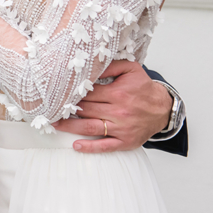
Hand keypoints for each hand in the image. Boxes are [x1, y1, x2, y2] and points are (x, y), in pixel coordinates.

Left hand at [52, 60, 171, 151]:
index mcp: (118, 93)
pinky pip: (106, 146)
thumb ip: (110, 65)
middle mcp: (119, 112)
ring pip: (91, 127)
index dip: (71, 94)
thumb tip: (91, 64)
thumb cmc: (143, 88)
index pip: (88, 94)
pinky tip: (76, 146)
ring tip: (55, 125)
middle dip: (67, 110)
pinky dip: (90, 147)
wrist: (163, 108)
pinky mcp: (126, 141)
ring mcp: (122, 128)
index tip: (57, 94)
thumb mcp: (130, 69)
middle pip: (86, 110)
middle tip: (50, 109)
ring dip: (71, 127)